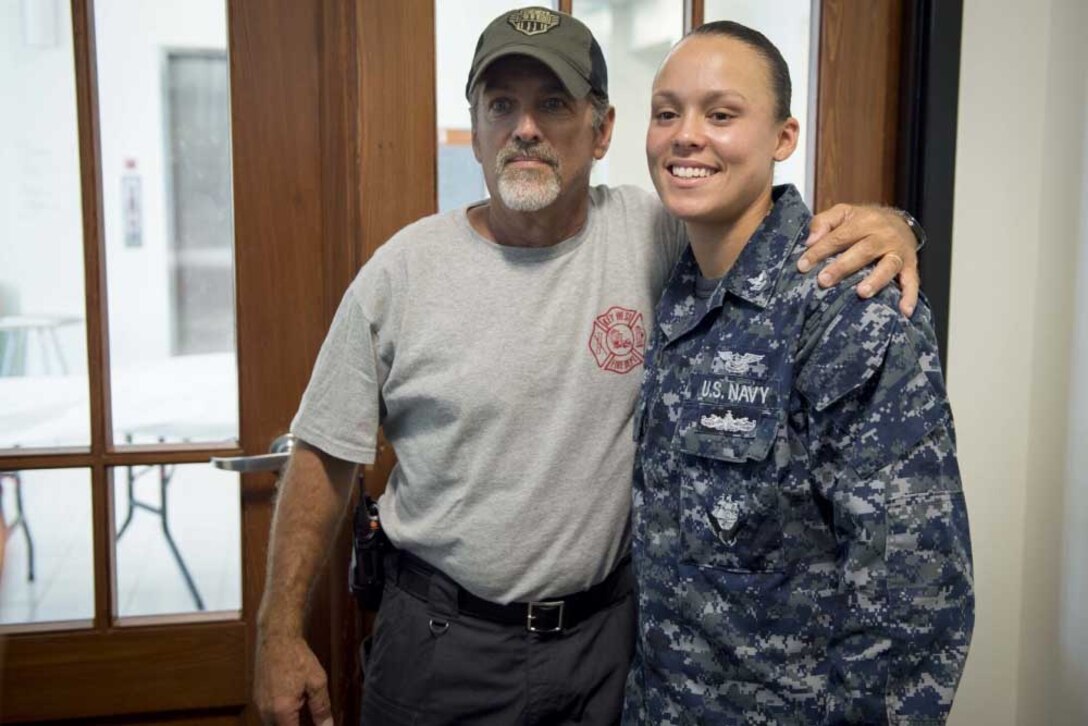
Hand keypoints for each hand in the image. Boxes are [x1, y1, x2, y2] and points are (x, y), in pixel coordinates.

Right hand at [254, 634, 333, 725]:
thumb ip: (321, 708)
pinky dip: (280, 713)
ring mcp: (259, 705)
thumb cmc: (297, 657)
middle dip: (295, 725)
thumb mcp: (317, 682)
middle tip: (306, 705)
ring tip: (300, 700)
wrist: (277, 638)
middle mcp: (266, 711)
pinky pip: (268, 714)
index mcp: (281, 710)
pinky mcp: (257, 698)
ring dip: (287, 720)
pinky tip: (291, 697)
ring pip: (273, 724)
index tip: (315, 724)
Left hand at [797, 204, 919, 315]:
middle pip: (863, 251)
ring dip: (876, 280)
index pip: (839, 236)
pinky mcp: (911, 266)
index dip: (820, 251)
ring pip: (889, 265)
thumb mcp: (843, 213)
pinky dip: (909, 296)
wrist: (902, 222)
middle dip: (843, 267)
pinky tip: (903, 311)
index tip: (802, 266)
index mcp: (864, 221)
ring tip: (861, 293)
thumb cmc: (864, 221)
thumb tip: (810, 241)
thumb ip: (823, 222)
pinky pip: (912, 281)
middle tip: (824, 281)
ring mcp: (899, 251)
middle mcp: (884, 235)